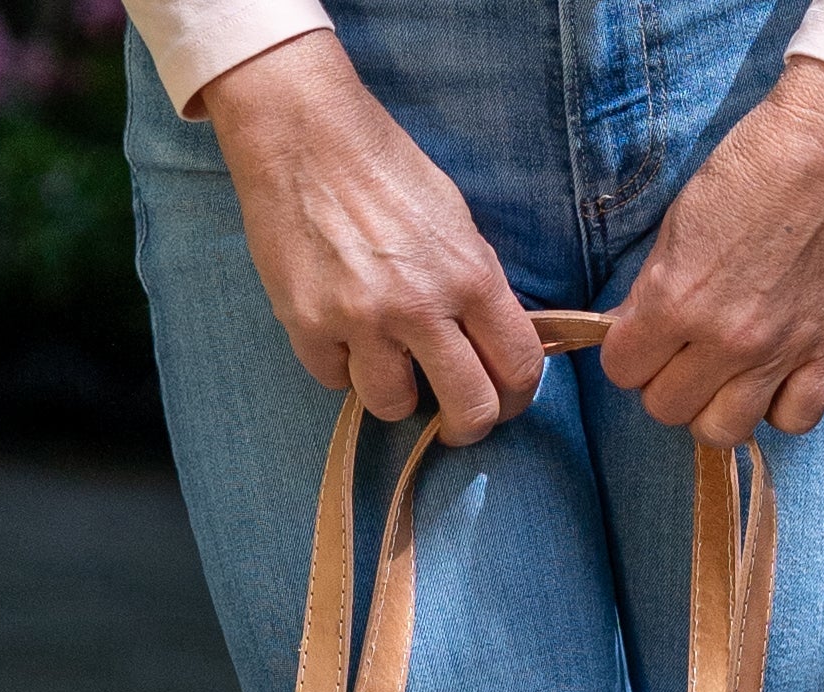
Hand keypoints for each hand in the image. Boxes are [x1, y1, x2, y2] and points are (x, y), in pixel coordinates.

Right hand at [204, 33, 542, 444]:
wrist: (305, 135)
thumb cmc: (386, 172)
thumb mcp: (456, 222)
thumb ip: (477, 289)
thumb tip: (493, 348)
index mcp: (470, 275)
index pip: (519, 368)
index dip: (514, 398)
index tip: (500, 401)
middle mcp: (421, 305)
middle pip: (469, 409)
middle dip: (465, 425)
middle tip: (451, 419)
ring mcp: (362, 321)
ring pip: (394, 407)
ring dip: (393, 393)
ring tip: (385, 359)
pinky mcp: (309, 326)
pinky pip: (335, 381)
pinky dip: (340, 365)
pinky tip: (339, 329)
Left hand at [600, 57, 823, 443]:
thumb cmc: (750, 169)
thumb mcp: (676, 224)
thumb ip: (652, 291)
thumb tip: (632, 335)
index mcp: (676, 300)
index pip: (622, 372)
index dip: (630, 354)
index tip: (646, 336)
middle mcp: (725, 338)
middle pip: (667, 409)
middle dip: (667, 382)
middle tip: (686, 352)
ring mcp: (780, 351)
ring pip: (723, 431)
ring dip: (717, 407)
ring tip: (727, 375)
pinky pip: (796, 421)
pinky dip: (782, 407)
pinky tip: (776, 379)